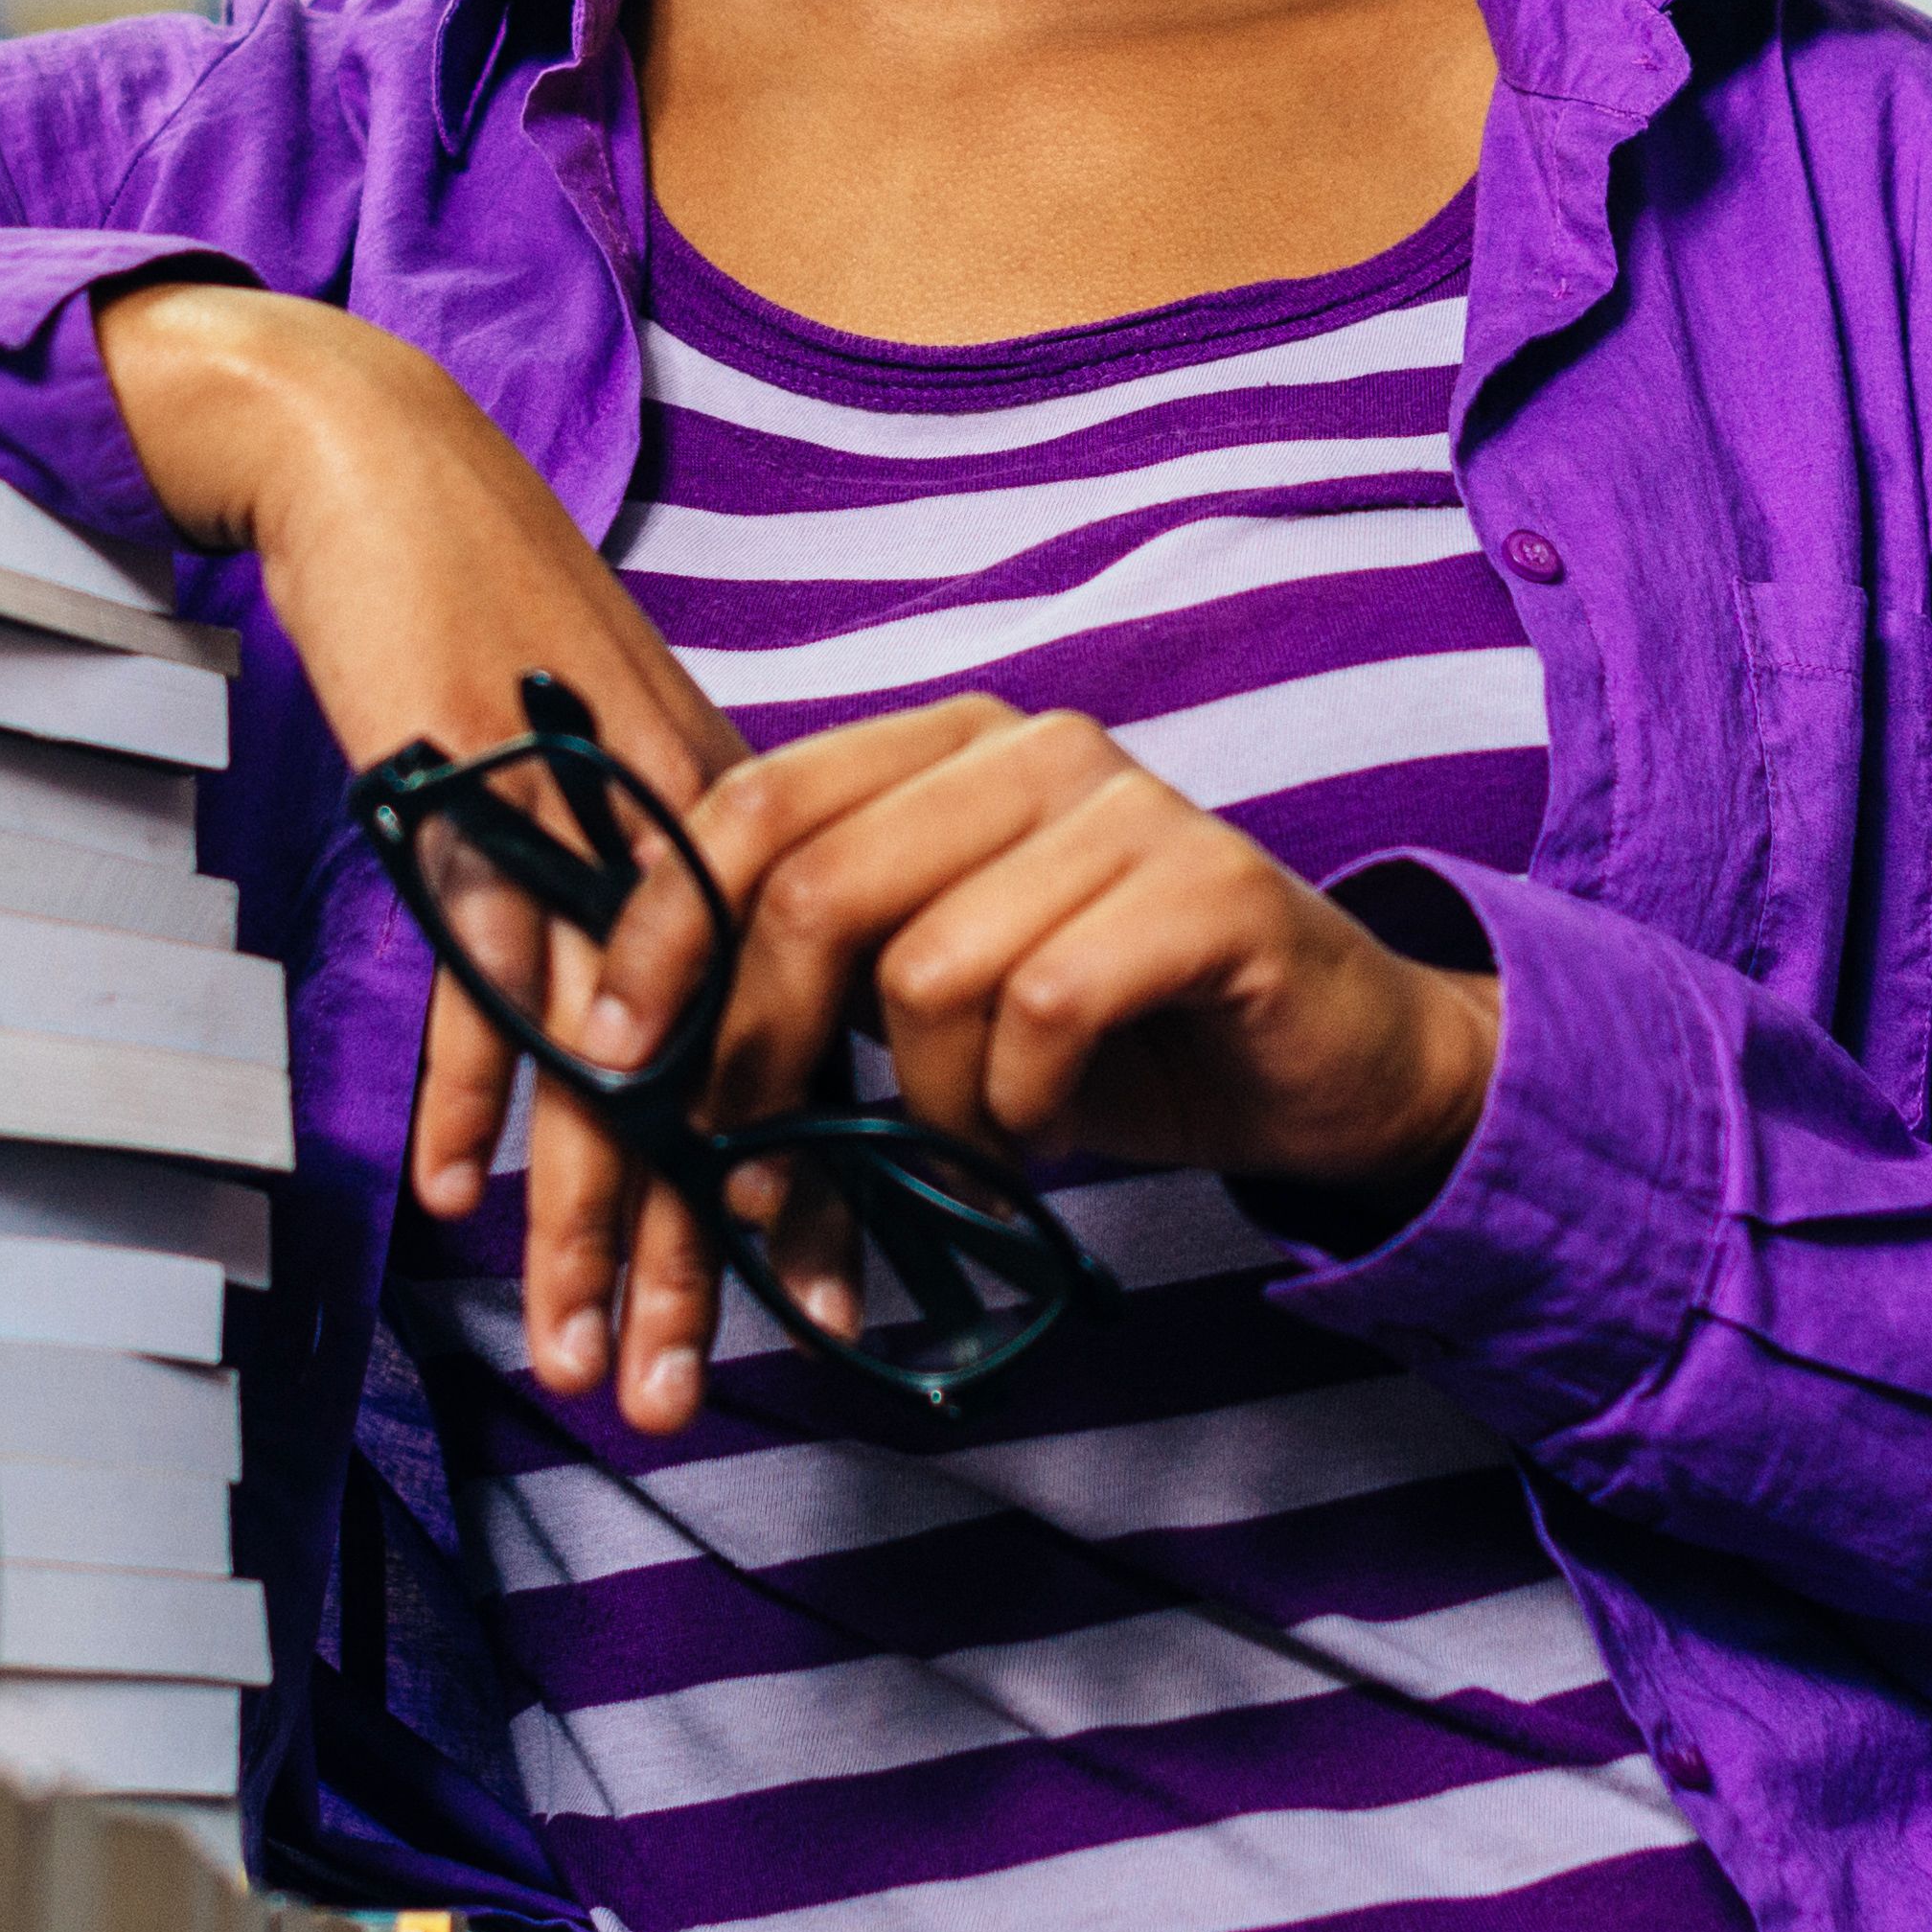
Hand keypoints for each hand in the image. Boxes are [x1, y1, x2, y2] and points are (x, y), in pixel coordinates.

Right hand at [96, 282, 753, 1387]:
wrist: (390, 466)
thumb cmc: (487, 614)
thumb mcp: (584, 756)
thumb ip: (631, 894)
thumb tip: (654, 1044)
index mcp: (724, 830)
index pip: (793, 1042)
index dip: (807, 1185)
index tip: (827, 1309)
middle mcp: (672, 834)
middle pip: (707, 1083)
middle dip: (694, 1256)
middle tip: (690, 1394)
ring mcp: (570, 816)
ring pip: (598, 1058)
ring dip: (584, 1220)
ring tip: (572, 1354)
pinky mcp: (466, 790)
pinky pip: (481, 967)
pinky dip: (474, 1084)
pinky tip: (467, 1199)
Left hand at [504, 696, 1499, 1430]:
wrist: (1323, 1066)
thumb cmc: (1109, 1036)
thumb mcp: (932, 991)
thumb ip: (815, 970)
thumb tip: (627, 1028)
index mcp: (946, 746)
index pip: (756, 803)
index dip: (666, 933)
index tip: (608, 1057)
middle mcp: (1033, 746)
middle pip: (819, 886)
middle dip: (760, 1055)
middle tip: (762, 1185)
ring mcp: (1130, 806)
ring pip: (927, 967)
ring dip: (921, 1113)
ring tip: (965, 1160)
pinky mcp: (1211, 889)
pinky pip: (1044, 1009)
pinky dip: (1016, 1111)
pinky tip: (1041, 1143)